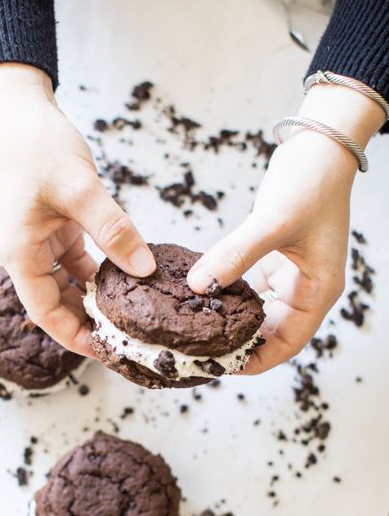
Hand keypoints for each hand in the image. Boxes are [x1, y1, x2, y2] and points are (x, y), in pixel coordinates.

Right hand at [0, 63, 155, 355]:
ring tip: (133, 314)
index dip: (75, 336)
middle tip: (130, 338)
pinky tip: (128, 275)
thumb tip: (145, 269)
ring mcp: (43, 240)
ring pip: (73, 282)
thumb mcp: (78, 188)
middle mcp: (29, 253)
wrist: (20, 110)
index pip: (46, 312)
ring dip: (99, 297)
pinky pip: (81, 259)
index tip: (108, 353)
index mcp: (21, 253)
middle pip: (60, 302)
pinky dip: (102, 270)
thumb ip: (113, 229)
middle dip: (91, 322)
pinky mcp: (58, 225)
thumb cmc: (36, 146)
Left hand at [187, 82, 384, 372]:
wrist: (318, 148)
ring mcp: (289, 273)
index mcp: (317, 290)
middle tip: (199, 352)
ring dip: (232, 321)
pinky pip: (249, 286)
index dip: (257, 360)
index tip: (223, 367)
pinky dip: (228, 291)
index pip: (287, 343)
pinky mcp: (273, 257)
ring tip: (197, 331)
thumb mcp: (274, 222)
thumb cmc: (311, 184)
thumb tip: (199, 285)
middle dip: (239, 345)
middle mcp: (304, 288)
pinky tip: (203, 293)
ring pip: (258, 311)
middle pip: (271, 333)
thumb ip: (236, 254)